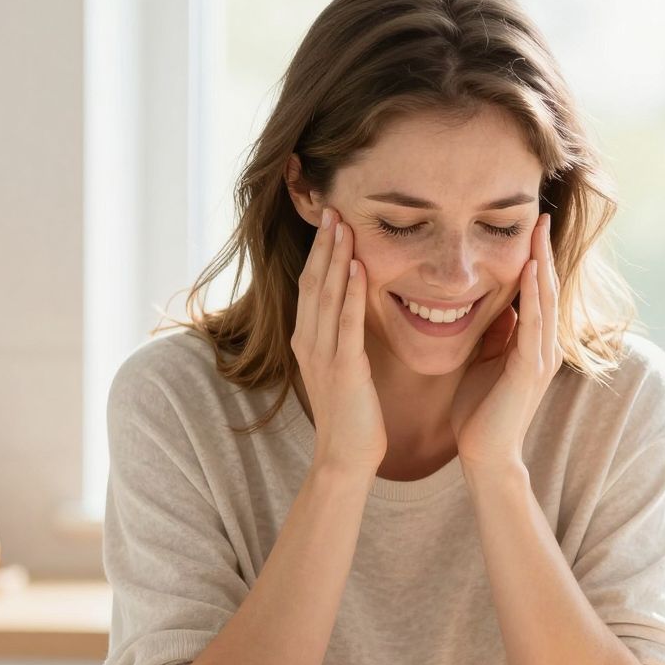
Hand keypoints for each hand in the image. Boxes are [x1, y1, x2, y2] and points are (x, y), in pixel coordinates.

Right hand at [291, 208, 385, 477]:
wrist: (344, 457)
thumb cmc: (351, 417)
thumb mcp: (342, 370)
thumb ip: (343, 340)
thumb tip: (353, 314)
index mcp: (308, 341)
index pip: (310, 286)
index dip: (318, 253)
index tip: (329, 221)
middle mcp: (309, 342)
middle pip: (312, 282)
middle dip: (322, 244)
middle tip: (331, 207)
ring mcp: (323, 354)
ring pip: (326, 295)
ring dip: (334, 257)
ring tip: (342, 224)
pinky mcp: (343, 367)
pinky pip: (346, 322)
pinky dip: (349, 292)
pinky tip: (356, 267)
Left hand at [452, 213, 560, 477]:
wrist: (484, 454)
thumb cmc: (480, 412)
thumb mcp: (486, 361)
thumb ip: (497, 334)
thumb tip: (500, 305)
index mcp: (532, 344)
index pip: (536, 291)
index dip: (534, 258)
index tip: (529, 225)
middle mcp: (543, 347)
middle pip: (546, 288)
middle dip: (543, 251)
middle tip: (541, 213)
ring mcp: (540, 358)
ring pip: (544, 301)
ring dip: (541, 263)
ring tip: (538, 230)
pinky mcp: (529, 370)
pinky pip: (534, 324)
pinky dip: (532, 295)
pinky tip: (529, 269)